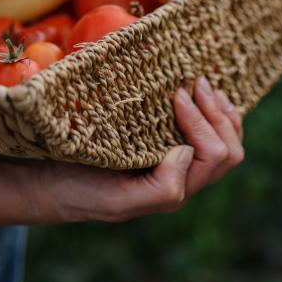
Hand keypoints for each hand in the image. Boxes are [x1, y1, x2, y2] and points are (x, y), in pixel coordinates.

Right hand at [28, 76, 244, 222]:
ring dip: (220, 111)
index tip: (176, 96)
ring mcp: (176, 163)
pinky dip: (211, 111)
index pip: (213, 155)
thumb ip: (161, 188)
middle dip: (218, 114)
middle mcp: (182, 179)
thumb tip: (188, 153)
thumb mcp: (117, 198)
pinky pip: (206, 132)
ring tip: (204, 85)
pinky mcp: (165, 146)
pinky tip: (199, 95)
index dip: (202, 122)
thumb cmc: (81, 190)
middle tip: (197, 83)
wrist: (52, 184)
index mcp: (174, 190)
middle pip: (229, 150)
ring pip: (224, 141)